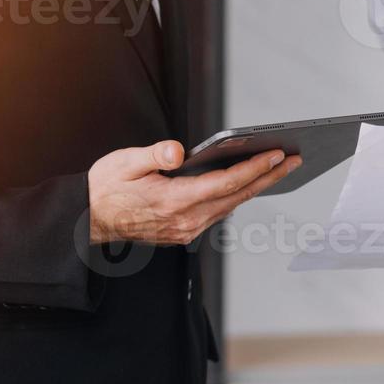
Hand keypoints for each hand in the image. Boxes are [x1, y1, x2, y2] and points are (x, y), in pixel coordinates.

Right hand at [87, 140, 302, 245]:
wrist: (89, 219)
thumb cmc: (105, 187)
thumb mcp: (124, 162)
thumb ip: (154, 156)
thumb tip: (178, 152)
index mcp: (174, 201)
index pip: (226, 183)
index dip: (255, 168)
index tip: (278, 155)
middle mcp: (186, 220)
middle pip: (237, 196)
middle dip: (269, 177)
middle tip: (295, 160)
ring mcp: (186, 229)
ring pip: (231, 205)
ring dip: (256, 187)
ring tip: (279, 168)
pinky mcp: (184, 231)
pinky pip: (218, 212)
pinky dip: (237, 196)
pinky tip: (248, 183)